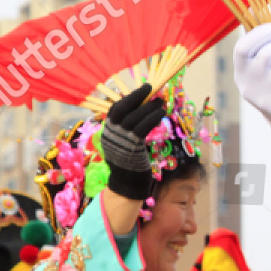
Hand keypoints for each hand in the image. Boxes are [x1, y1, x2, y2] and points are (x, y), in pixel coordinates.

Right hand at [101, 83, 165, 200]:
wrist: (127, 182)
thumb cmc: (129, 160)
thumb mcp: (125, 142)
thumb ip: (129, 128)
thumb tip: (143, 109)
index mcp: (108, 131)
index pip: (115, 109)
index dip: (128, 98)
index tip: (142, 89)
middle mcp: (111, 134)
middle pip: (122, 110)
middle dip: (136, 96)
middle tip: (151, 88)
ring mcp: (120, 140)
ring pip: (134, 117)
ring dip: (149, 107)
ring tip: (161, 102)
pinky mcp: (132, 147)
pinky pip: (143, 128)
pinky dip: (153, 118)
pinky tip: (162, 113)